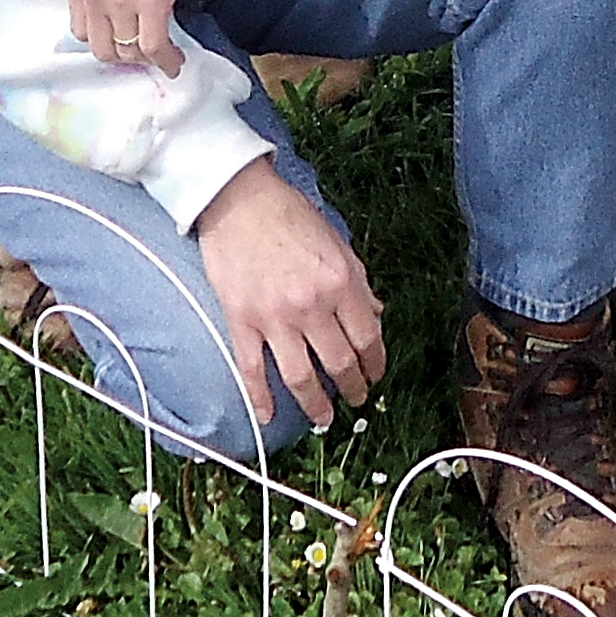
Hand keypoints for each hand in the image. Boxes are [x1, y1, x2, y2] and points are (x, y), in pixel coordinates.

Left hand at [61, 0, 207, 74]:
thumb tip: (116, 29)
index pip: (80, 31)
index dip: (106, 40)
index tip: (126, 40)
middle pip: (101, 47)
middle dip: (125, 54)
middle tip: (146, 48)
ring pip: (128, 51)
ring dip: (149, 57)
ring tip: (166, 52)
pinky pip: (153, 46)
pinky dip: (166, 60)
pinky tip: (175, 60)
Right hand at [195, 156, 386, 432]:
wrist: (239, 198)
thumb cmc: (289, 214)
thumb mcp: (337, 241)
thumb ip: (358, 280)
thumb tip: (376, 314)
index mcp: (340, 282)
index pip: (368, 337)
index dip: (376, 363)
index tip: (376, 375)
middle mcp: (311, 304)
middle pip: (339, 363)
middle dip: (353, 388)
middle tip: (357, 399)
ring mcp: (274, 316)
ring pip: (300, 377)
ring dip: (316, 405)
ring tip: (324, 418)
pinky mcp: (241, 320)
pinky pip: (252, 370)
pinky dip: (261, 398)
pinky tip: (268, 416)